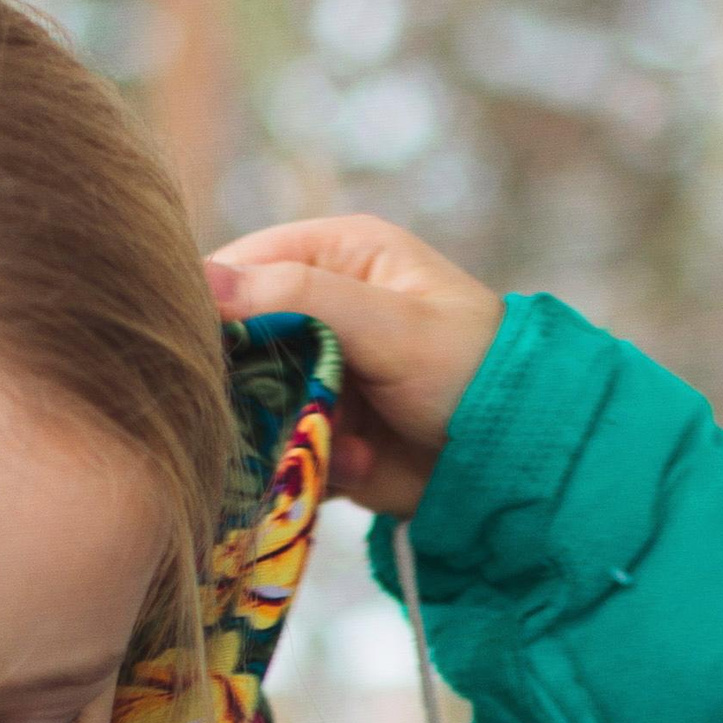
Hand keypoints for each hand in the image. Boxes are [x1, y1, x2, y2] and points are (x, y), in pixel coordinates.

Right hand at [206, 216, 501, 516]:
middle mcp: (320, 309)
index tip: (205, 348)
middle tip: (282, 406)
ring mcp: (319, 375)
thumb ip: (297, 297)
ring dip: (283, 430)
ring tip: (337, 441)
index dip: (212, 305)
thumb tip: (202, 281)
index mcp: (334, 255)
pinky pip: (282, 449)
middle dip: (249, 382)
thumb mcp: (388, 322)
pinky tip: (358, 466)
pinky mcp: (324, 431)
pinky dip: (310, 464)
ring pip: (252, 402)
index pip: (239, 267)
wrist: (520, 457)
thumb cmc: (472, 367)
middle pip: (237, 341)